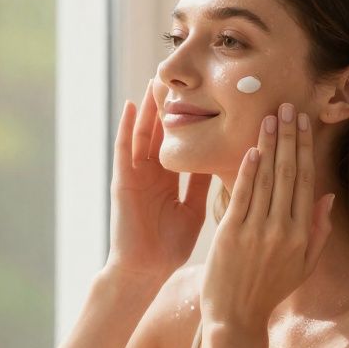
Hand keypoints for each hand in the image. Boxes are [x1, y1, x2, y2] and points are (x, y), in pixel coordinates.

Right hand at [105, 79, 213, 283]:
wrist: (144, 270)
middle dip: (171, 106)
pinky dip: (126, 126)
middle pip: (162, 132)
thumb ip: (203, 186)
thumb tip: (226, 163)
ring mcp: (135, 174)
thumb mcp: (193, 210)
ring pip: (143, 133)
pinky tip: (130, 104)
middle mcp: (152, 173)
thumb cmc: (169, 247)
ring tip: (155, 79)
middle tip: (182, 77)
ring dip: (148, 107)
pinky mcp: (122, 180)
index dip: (193, 122)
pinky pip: (123, 148)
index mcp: (170, 181)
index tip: (208, 97)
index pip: (183, 144)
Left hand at [200, 103, 335, 329]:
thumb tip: (328, 197)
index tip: (304, 124)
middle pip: (290, 174)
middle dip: (289, 138)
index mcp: (302, 235)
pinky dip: (248, 172)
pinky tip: (252, 149)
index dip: (306, 149)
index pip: (307, 182)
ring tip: (270, 118)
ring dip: (269, 146)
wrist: (235, 318)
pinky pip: (243, 196)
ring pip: (267, 180)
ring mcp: (257, 232)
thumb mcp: (303, 266)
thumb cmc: (268, 291)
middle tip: (288, 107)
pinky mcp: (231, 235)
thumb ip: (318, 232)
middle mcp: (283, 230)